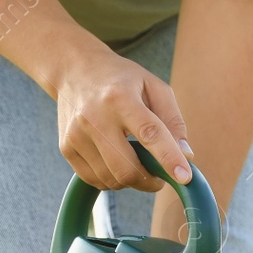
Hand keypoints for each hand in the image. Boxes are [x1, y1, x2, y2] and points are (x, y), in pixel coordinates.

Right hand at [54, 47, 193, 191]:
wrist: (73, 70)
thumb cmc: (121, 80)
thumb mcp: (153, 86)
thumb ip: (173, 120)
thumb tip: (186, 155)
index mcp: (121, 97)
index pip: (148, 133)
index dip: (168, 158)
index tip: (184, 177)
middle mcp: (95, 117)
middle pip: (126, 168)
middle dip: (149, 181)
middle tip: (160, 176)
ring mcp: (76, 134)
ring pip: (112, 179)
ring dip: (131, 180)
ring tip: (135, 160)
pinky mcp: (66, 147)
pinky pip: (95, 180)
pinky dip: (112, 180)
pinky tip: (116, 161)